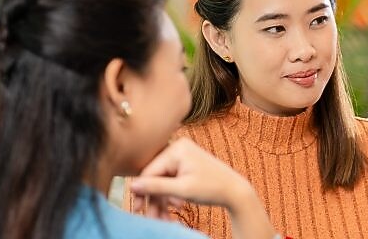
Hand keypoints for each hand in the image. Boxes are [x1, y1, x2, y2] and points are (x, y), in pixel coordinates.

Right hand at [128, 138, 277, 238]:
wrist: (236, 191)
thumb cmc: (213, 188)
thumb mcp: (182, 189)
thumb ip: (156, 187)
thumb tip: (132, 186)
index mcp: (177, 149)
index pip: (150, 171)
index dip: (142, 191)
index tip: (137, 209)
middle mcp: (178, 149)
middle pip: (155, 177)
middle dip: (154, 199)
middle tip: (151, 217)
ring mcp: (182, 157)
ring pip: (162, 182)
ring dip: (162, 200)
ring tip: (165, 218)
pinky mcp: (186, 166)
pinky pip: (171, 181)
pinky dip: (171, 195)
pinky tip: (177, 206)